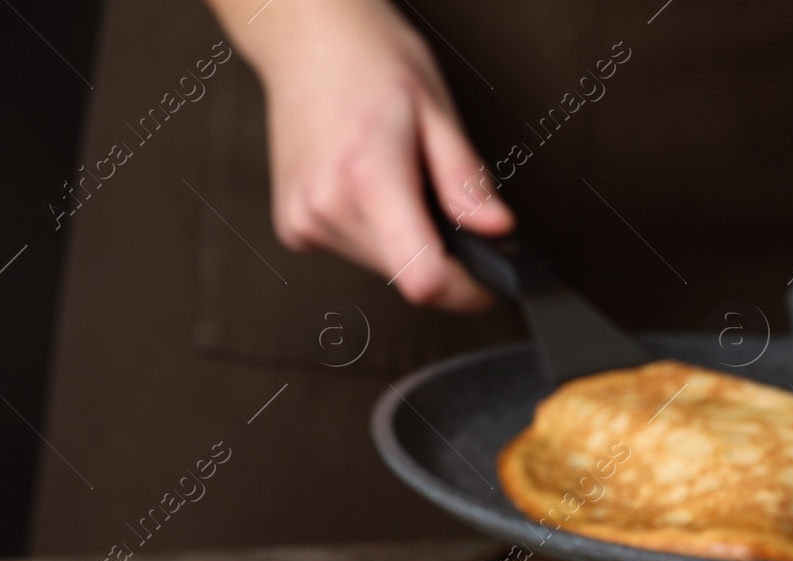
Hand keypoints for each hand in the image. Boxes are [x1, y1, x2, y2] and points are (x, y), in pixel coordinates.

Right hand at [219, 0, 512, 309]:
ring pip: (382, 268)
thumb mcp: (435, 108)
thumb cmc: (366, 58)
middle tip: (446, 202)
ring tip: (400, 180)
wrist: (303, 38)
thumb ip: (466, 179)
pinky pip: (353, 252)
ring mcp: (304, 221)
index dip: (467, 290)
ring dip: (406, 241)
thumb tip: (498, 229)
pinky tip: (370, 187)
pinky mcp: (294, 228)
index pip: (424, 279)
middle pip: (407, 275)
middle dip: (441, 254)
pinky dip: (376, 232)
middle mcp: (327, 207)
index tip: (490, 279)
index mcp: (367, 177)